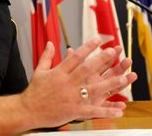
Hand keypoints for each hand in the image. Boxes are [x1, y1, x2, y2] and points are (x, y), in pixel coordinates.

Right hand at [20, 38, 136, 128]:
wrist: (28, 110)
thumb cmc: (34, 91)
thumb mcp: (39, 71)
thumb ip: (47, 56)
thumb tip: (51, 43)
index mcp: (59, 72)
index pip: (76, 57)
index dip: (87, 47)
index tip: (98, 40)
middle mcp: (67, 83)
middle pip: (87, 69)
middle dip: (101, 60)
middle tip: (113, 52)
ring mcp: (71, 97)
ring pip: (94, 89)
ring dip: (110, 84)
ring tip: (124, 78)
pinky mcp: (74, 111)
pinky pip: (93, 111)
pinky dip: (107, 110)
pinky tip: (119, 109)